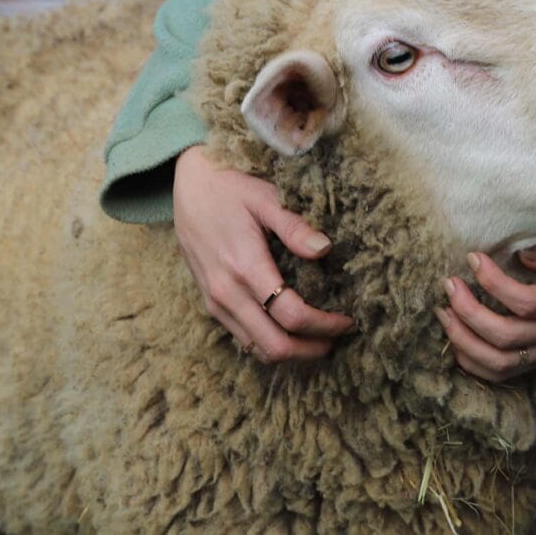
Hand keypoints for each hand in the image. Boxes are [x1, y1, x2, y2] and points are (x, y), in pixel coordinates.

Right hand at [173, 145, 354, 362]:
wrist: (188, 184)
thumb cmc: (231, 186)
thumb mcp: (266, 197)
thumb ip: (294, 226)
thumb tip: (324, 249)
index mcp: (244, 267)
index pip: (290, 315)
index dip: (324, 325)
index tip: (347, 321)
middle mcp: (227, 293)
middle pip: (275, 345)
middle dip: (310, 348)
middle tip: (337, 338)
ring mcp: (215, 302)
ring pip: (257, 349)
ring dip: (291, 350)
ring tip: (319, 338)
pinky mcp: (210, 303)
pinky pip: (243, 337)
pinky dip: (270, 342)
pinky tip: (290, 328)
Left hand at [436, 242, 535, 380]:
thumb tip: (520, 252)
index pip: (525, 302)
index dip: (493, 281)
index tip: (474, 257)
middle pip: (501, 336)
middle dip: (467, 312)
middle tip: (449, 284)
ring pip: (495, 362)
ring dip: (462, 340)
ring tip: (444, 312)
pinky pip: (498, 373)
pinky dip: (471, 361)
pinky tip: (458, 338)